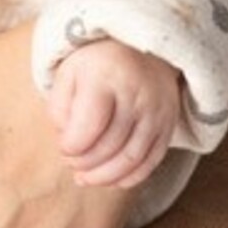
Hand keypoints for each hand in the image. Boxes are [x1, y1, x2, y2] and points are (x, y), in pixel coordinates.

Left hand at [47, 38, 178, 189]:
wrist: (141, 48)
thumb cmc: (97, 64)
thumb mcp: (69, 73)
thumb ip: (59, 107)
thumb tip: (66, 140)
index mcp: (106, 75)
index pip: (89, 125)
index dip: (71, 146)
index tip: (63, 147)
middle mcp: (137, 94)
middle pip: (110, 146)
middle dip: (85, 164)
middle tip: (72, 163)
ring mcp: (157, 111)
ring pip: (131, 160)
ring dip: (104, 177)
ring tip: (85, 177)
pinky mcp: (168, 126)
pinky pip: (151, 162)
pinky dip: (129, 178)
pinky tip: (110, 179)